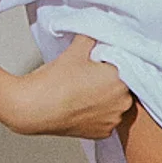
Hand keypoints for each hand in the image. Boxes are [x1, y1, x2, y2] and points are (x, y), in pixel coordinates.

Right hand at [3, 35, 132, 138]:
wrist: (32, 108)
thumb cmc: (53, 81)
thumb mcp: (76, 50)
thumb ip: (93, 36)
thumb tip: (100, 29)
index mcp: (120, 78)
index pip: (129, 66)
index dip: (115, 63)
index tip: (102, 63)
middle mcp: (123, 101)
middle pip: (125, 86)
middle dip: (113, 81)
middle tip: (91, 77)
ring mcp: (114, 119)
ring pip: (118, 104)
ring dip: (108, 98)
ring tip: (86, 92)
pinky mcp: (104, 133)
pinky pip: (109, 119)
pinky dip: (100, 113)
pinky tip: (85, 106)